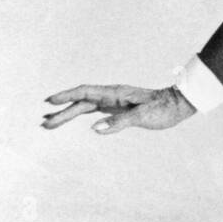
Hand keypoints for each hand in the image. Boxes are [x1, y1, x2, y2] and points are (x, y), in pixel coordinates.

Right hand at [42, 84, 196, 134]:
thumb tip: (95, 129)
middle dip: (62, 112)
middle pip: (81, 102)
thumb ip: (119, 122)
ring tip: (49, 124)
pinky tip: (74, 120)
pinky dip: (81, 115)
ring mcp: (114, 102)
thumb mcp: (143, 116)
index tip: (50, 102)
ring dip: (68, 114)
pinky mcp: (118, 109)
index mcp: (116, 93)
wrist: (178, 105)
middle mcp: (112, 96)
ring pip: (85, 107)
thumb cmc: (163, 109)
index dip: (66, 96)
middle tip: (44, 124)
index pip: (85, 92)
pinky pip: (95, 111)